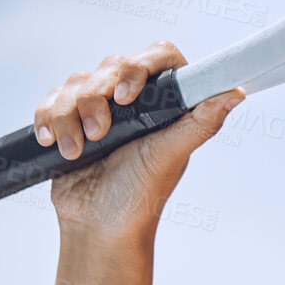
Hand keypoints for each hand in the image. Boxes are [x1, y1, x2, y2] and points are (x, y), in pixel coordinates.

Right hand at [32, 40, 244, 245]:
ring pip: (76, 83)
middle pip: (111, 65)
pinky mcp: (69, 121)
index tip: (126, 95)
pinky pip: (52, 101)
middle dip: (97, 99)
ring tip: (78, 151)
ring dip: (70, 116)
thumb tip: (236, 93)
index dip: (140, 66)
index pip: (159, 57)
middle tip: (101, 134)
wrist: (98, 226)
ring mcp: (100, 109)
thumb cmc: (141, 196)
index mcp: (166, 104)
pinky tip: (54, 142)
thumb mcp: (172, 155)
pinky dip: (48, 120)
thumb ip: (201, 123)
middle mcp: (135, 102)